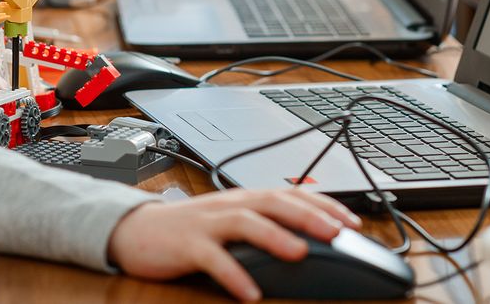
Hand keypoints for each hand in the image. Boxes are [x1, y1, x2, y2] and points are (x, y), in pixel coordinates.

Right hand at [107, 188, 361, 301]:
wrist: (137, 230)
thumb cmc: (190, 230)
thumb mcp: (230, 221)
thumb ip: (263, 224)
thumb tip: (307, 239)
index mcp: (245, 199)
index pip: (291, 195)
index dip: (323, 205)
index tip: (352, 221)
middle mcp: (230, 206)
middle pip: (274, 202)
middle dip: (308, 215)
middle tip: (337, 232)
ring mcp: (209, 224)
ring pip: (246, 222)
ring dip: (275, 236)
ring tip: (299, 253)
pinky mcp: (188, 245)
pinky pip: (214, 259)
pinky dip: (234, 275)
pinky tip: (250, 293)